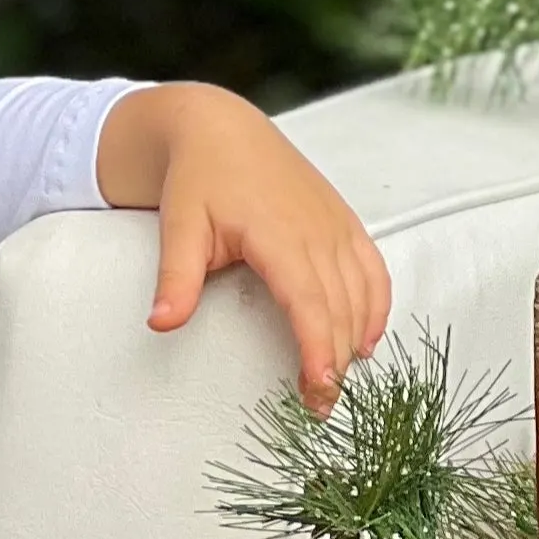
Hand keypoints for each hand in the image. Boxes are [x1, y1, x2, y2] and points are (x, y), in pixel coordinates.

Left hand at [95, 83, 389, 411]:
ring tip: (339, 384)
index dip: (318, 349)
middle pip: (340, 308)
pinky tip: (366, 339)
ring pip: (362, 293)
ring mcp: (336, 225)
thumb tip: (162, 324)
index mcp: (280, 235)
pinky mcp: (343, 222)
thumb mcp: (178, 227)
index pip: (309, 303)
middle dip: (335, 361)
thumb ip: (176, 278)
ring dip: (356, 340)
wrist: (220, 129)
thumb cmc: (197, 180)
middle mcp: (318, 231)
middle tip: (320, 409)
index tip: (317, 390)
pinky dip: (376, 306)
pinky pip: (373, 270)